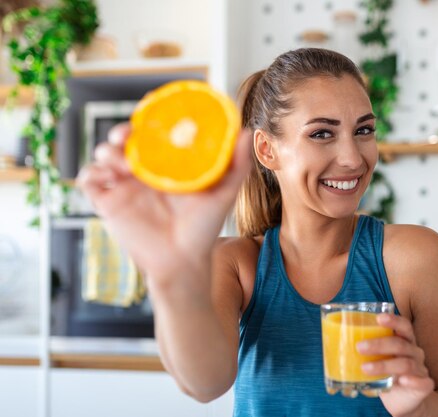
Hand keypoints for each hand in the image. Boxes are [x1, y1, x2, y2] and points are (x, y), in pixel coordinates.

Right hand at [77, 123, 252, 280]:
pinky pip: (89, 181)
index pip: (151, 132)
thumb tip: (246, 130)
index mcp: (167, 164)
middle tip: (127, 135)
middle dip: (121, 131)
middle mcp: (144, 171)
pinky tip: (105, 176)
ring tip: (122, 163)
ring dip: (107, 151)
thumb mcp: (224, 192)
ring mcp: (124, 186)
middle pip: (123, 139)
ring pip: (104, 155)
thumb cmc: (204, 227)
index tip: (148, 108)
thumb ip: (237, 163)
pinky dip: (90, 172)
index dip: (146, 118)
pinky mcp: (108, 203)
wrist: (182, 261)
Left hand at [357, 314, 434, 416]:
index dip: (393, 320)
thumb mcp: (376, 358)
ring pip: (405, 363)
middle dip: (378, 344)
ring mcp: (420, 368)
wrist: (403, 399)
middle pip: (400, 343)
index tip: (378, 318)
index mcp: (404, 340)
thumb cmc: (386, 373)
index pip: (403, 325)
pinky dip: (412, 381)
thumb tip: (332, 341)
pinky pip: (422, 382)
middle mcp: (414, 351)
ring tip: (365, 368)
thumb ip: (364, 349)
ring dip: (384, 365)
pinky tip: (400, 381)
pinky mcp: (424, 385)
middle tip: (359, 347)